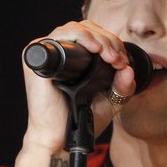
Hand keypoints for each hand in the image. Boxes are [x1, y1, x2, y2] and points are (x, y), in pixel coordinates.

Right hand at [21, 20, 138, 152]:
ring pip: (76, 28)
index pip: (94, 35)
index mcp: (73, 58)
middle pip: (86, 29)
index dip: (112, 43)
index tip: (122, 62)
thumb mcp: (110, 100)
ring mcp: (46, 52)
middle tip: (118, 60)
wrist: (60, 138)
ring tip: (110, 56)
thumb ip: (122, 86)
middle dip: (108, 41)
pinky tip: (94, 49)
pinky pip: (60, 35)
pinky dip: (81, 37)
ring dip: (98, 39)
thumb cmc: (79, 120)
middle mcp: (58, 52)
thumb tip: (129, 68)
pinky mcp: (37, 56)